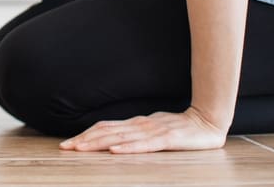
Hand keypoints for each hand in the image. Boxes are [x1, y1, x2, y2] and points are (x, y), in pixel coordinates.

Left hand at [59, 108, 227, 152]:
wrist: (207, 121)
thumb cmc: (178, 128)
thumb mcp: (151, 129)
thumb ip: (133, 133)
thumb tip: (111, 139)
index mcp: (134, 123)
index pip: (104, 129)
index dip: (85, 136)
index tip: (68, 144)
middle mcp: (139, 125)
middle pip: (106, 133)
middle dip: (85, 141)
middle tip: (65, 147)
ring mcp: (152, 131)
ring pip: (120, 138)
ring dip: (98, 144)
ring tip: (81, 149)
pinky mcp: (167, 140)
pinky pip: (145, 145)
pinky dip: (128, 148)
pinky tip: (115, 151)